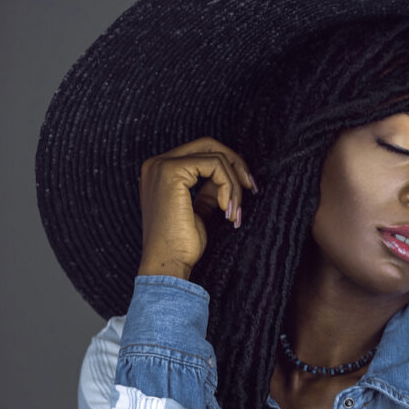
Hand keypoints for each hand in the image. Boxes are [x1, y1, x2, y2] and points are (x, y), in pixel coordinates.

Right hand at [137, 137, 257, 279]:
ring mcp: (162, 165)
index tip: (246, 189)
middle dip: (236, 165)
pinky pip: (215, 165)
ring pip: (215, 157)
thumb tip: (227, 180)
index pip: (200, 152)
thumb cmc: (181, 245)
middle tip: (252, 189)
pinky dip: (228, 186)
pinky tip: (226, 209)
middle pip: (208, 145)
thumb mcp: (198, 211)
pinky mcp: (172, 171)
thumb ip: (209, 191)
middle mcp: (156, 163)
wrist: (168, 263)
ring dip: (234, 186)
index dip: (228, 167)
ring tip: (234, 214)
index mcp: (159, 171)